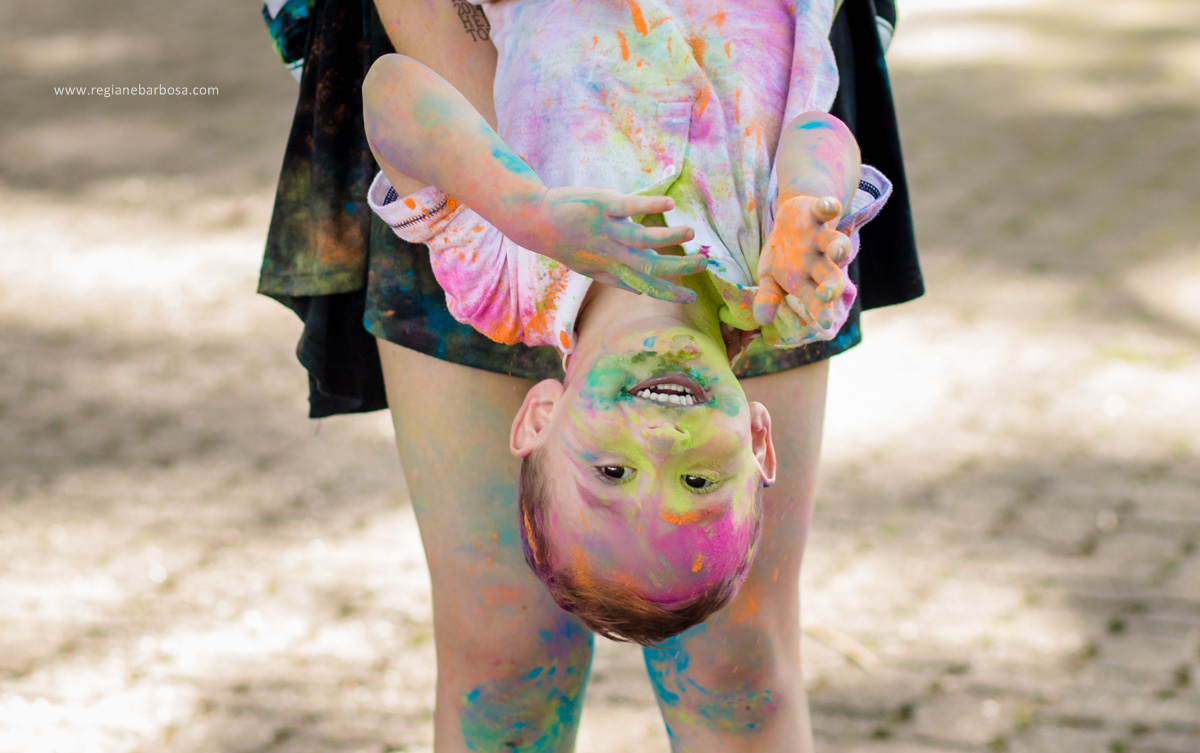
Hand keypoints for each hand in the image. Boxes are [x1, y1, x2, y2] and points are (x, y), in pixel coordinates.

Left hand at [505, 186, 705, 303]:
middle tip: (703, 264)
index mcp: (610, 269)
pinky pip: (629, 207)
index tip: (692, 298)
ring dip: (669, 236)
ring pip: (642, 238)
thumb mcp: (588, 267)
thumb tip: (642, 290)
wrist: (534, 219)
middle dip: (678, 268)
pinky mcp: (603, 206)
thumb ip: (616, 277)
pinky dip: (650, 206)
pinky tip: (670, 204)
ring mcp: (607, 230)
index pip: (644, 284)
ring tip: (691, 232)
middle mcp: (611, 254)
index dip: (668, 293)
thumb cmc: (564, 242)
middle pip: (650, 266)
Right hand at [753, 195, 850, 327]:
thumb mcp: (769, 277)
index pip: (815, 300)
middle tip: (827, 293)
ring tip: (838, 250)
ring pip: (834, 243)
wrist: (792, 221)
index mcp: (806, 281)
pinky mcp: (817, 213)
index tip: (826, 323)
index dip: (821, 310)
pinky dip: (828, 207)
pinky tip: (829, 207)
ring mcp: (819, 237)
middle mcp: (818, 261)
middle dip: (831, 284)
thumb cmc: (783, 257)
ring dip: (838, 246)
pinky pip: (825, 210)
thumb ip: (768, 297)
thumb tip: (760, 320)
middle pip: (830, 275)